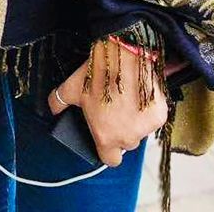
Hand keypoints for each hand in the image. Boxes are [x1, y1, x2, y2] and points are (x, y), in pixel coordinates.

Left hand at [48, 39, 169, 167]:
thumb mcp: (70, 88)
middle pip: (126, 142)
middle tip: (114, 110)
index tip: (106, 137)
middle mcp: (128, 137)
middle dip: (121, 129)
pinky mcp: (160, 113)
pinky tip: (139, 93)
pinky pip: (154, 116)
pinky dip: (149, 108)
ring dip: (136, 119)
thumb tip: (54, 108)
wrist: (121, 53)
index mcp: (106, 137)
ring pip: (141, 130)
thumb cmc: (97, 72)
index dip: (107, 149)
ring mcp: (146, 126)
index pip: (110, 159)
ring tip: (126, 98)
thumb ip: (59, 102)